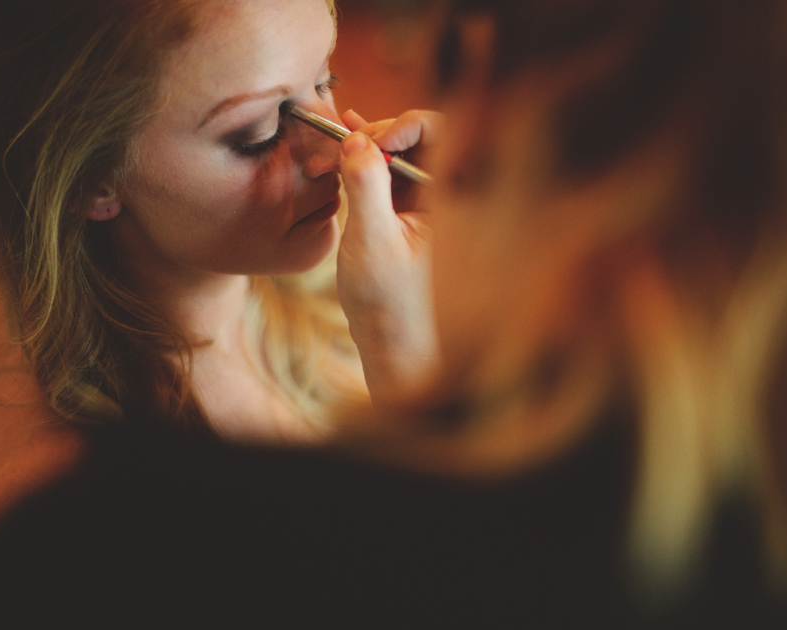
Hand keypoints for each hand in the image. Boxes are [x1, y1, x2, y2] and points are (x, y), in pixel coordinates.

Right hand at [337, 109, 440, 401]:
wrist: (392, 348)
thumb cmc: (388, 305)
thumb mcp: (372, 242)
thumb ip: (367, 187)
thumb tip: (357, 138)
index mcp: (455, 201)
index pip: (445, 134)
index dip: (407, 125)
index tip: (373, 142)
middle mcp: (446, 197)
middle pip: (421, 137)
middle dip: (379, 134)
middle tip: (345, 145)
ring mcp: (427, 204)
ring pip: (402, 153)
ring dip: (367, 145)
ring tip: (331, 145)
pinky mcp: (408, 213)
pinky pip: (392, 173)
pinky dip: (366, 158)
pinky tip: (342, 143)